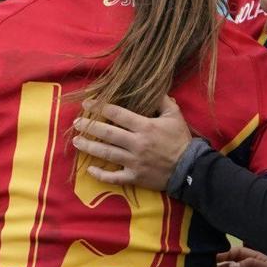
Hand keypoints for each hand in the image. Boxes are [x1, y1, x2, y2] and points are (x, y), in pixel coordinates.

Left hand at [70, 97, 191, 189]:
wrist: (190, 169)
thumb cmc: (181, 140)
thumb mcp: (175, 116)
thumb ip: (162, 101)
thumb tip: (152, 88)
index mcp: (144, 127)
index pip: (117, 114)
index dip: (100, 107)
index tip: (87, 103)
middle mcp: (136, 143)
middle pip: (107, 133)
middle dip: (89, 127)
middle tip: (76, 122)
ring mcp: (133, 162)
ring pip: (106, 153)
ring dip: (89, 147)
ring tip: (76, 141)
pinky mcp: (134, 177)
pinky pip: (114, 177)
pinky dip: (100, 175)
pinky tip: (89, 170)